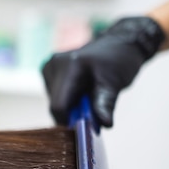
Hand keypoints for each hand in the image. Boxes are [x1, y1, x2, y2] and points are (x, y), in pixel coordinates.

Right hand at [42, 17, 165, 126]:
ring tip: (88, 95)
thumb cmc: (120, 60)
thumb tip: (105, 124)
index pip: (59, 105)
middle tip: (91, 109)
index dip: (70, 120)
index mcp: (70, 65)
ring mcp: (49, 66)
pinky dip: (67, 99)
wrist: (119, 42)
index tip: (85, 127)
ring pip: (54, 101)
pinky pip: (54, 94)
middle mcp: (54, 64)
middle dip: (72, 113)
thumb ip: (106, 104)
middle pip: (55, 104)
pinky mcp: (48, 69)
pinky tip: (80, 90)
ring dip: (70, 106)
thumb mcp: (115, 83)